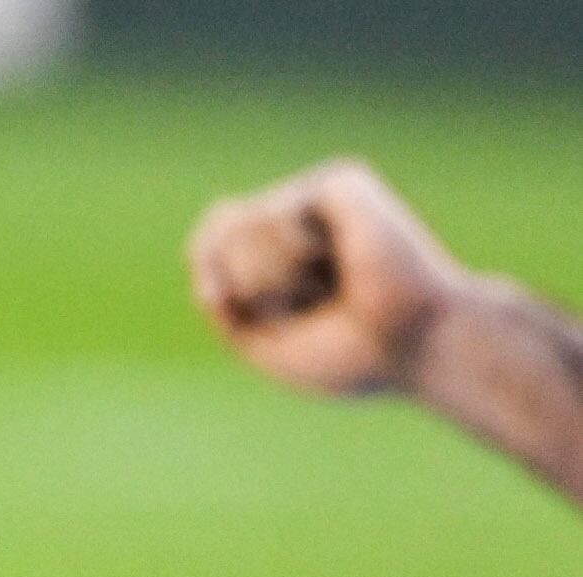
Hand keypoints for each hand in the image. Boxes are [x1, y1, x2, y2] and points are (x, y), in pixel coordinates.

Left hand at [187, 158, 465, 396]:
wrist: (413, 345)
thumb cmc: (349, 354)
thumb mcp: (257, 339)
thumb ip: (220, 290)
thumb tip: (215, 218)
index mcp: (280, 257)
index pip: (203, 252)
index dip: (220, 292)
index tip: (276, 321)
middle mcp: (298, 220)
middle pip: (213, 242)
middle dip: (252, 292)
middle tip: (313, 306)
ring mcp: (318, 198)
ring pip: (236, 229)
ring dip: (273, 279)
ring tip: (330, 287)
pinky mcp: (339, 182)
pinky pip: (271, 214)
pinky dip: (294, 256)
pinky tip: (340, 260)